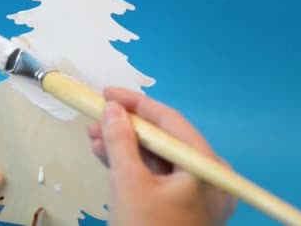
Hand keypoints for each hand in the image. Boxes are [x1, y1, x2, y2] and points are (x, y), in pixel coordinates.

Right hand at [87, 88, 236, 225]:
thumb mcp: (129, 185)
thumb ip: (120, 141)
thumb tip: (112, 108)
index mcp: (206, 169)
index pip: (171, 122)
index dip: (136, 104)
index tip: (107, 93)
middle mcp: (208, 177)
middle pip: (164, 139)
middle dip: (126, 127)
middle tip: (95, 116)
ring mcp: (197, 194)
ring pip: (157, 158)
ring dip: (124, 146)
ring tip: (92, 136)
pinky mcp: (183, 207)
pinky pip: (157, 177)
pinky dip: (132, 166)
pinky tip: (105, 155)